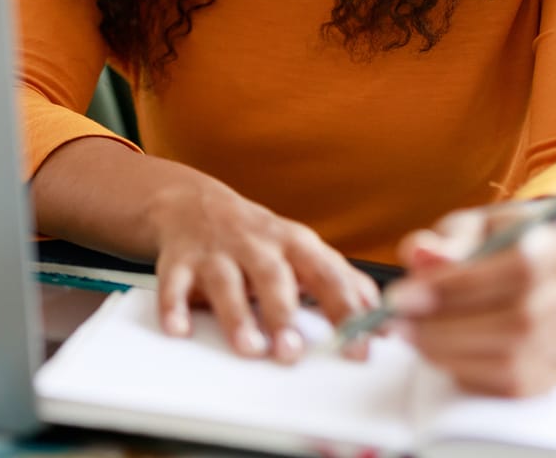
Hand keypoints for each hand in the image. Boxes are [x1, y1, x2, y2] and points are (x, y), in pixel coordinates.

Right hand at [148, 174, 380, 362]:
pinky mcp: (179, 259)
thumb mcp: (302, 250)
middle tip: (292, 352)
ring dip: (237, 316)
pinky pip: (174, 284)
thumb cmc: (258, 238)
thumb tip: (382, 320)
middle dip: (283, 314)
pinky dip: (174, 307)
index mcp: (295, 244)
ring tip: (249, 348)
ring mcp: (216, 251)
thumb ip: (341, 281)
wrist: (192, 204)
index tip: (359, 346)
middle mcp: (256, 245)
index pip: (327, 276)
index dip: (346, 311)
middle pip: (274, 276)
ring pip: (227, 282)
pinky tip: (179, 330)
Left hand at [387, 204, 555, 396]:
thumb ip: (448, 240)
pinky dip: (466, 370)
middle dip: (445, 326)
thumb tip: (422, 256)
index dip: (458, 285)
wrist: (544, 266)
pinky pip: (510, 384)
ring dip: (449, 351)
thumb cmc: (502, 242)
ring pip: (512, 359)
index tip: (403, 295)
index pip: (519, 268)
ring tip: (411, 334)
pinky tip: (438, 351)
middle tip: (397, 321)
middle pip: (517, 321)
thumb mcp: (474, 226)